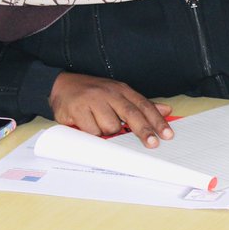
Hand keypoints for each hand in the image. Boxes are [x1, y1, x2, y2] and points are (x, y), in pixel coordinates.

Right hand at [49, 72, 172, 146]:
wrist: (61, 85)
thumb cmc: (94, 94)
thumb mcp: (119, 95)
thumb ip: (141, 105)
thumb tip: (167, 110)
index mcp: (122, 90)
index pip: (144, 106)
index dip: (157, 121)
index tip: (167, 134)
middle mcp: (109, 93)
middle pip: (131, 114)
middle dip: (144, 131)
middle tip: (153, 144)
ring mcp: (93, 100)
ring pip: (110, 127)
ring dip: (107, 132)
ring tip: (98, 123)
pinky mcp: (77, 109)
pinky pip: (91, 131)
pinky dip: (91, 132)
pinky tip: (86, 123)